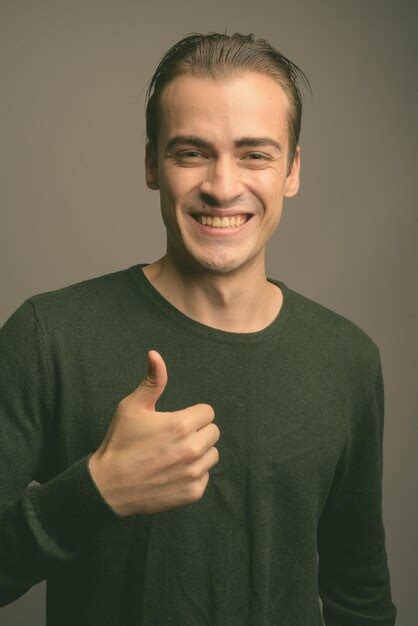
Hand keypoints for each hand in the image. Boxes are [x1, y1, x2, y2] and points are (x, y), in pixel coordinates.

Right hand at [88, 350, 219, 516]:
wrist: (108, 486)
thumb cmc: (120, 442)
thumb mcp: (132, 407)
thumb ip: (152, 381)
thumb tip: (155, 354)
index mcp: (181, 424)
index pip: (208, 412)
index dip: (192, 414)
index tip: (176, 421)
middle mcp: (192, 449)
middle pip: (213, 432)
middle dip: (198, 431)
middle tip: (175, 437)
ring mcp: (194, 473)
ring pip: (212, 454)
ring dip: (198, 452)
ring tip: (174, 454)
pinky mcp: (193, 492)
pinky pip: (206, 476)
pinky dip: (194, 474)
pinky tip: (173, 472)